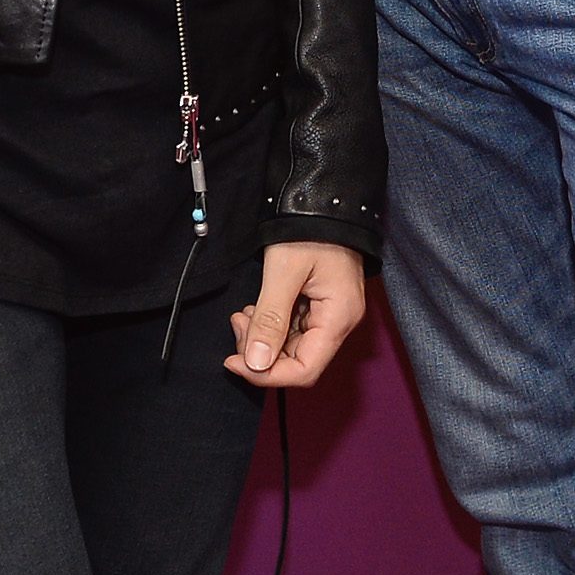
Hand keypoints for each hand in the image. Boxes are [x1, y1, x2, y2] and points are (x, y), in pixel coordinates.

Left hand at [227, 241, 367, 388]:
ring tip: (243, 314)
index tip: (235, 362)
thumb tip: (256, 363)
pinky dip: (271, 324)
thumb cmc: (310, 229)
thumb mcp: (283, 271)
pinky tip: (256, 309)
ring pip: (292, 346)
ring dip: (263, 337)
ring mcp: (330, 313)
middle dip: (261, 351)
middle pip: (298, 360)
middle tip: (238, 324)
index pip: (304, 370)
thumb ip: (270, 319)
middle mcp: (339, 321)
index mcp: (338, 318)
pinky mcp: (320, 304)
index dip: (267, 374)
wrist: (324, 200)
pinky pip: (294, 328)